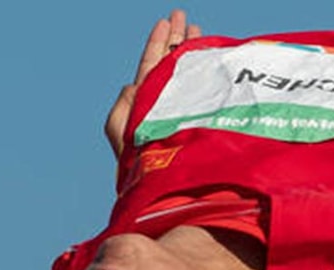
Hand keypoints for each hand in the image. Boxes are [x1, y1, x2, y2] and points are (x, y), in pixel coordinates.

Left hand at [105, 9, 204, 158]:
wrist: (169, 187)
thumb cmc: (141, 165)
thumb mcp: (121, 131)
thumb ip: (124, 106)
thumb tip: (132, 86)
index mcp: (146, 103)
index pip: (151, 65)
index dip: (158, 42)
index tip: (167, 21)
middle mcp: (167, 105)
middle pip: (170, 64)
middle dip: (177, 40)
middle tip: (185, 18)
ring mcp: (185, 111)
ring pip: (187, 74)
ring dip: (191, 51)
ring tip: (198, 31)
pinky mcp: (202, 120)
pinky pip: (203, 90)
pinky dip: (206, 72)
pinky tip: (213, 59)